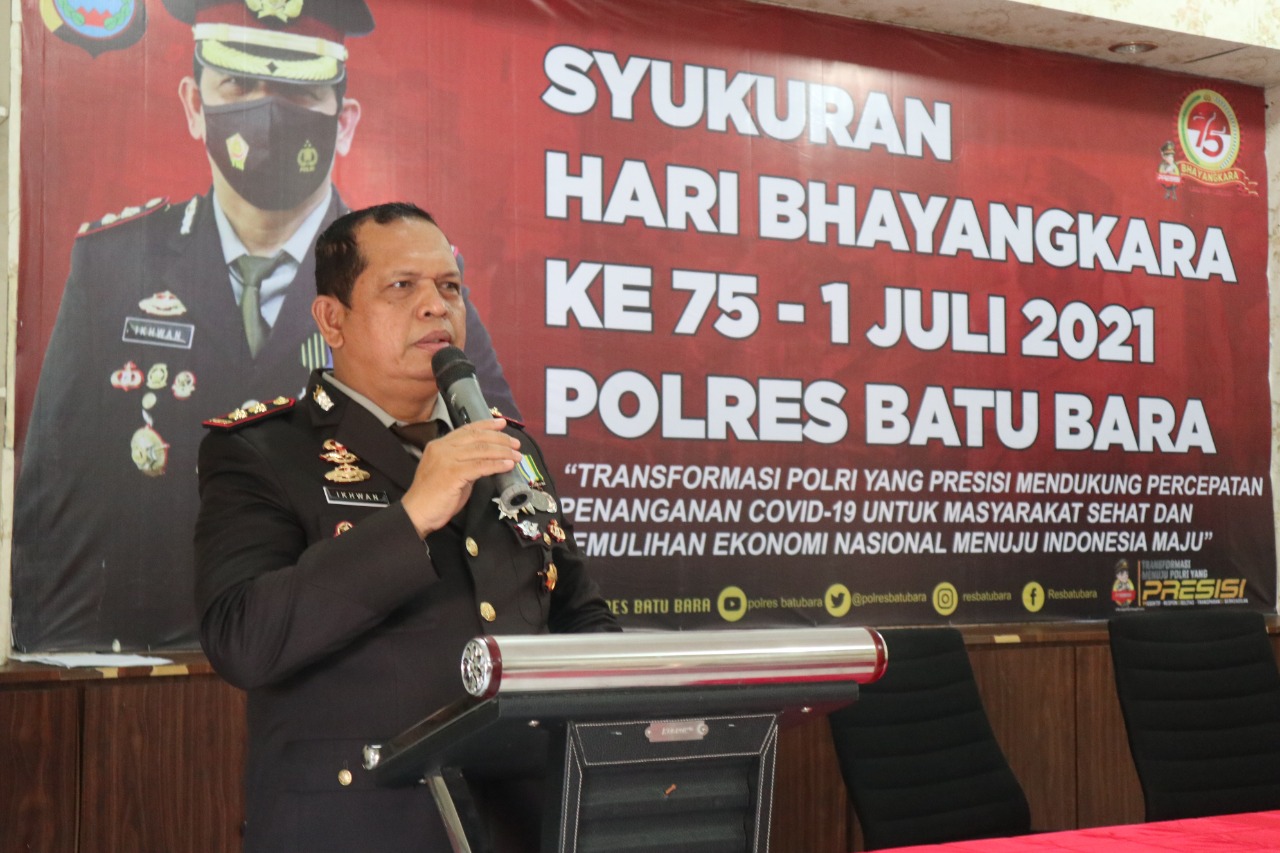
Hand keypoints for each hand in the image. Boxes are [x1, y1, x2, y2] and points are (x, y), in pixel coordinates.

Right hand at [400, 419, 521, 536]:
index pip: (467, 430)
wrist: (417, 513)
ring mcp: (447, 459)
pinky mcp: (453, 473)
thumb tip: (486, 460)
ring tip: (517, 456)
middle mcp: (442, 448)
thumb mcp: (451, 473)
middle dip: (500, 439)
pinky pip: (480, 466)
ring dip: (503, 452)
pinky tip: (507, 466)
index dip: (486, 425)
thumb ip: (465, 463)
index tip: (502, 424)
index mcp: (440, 445)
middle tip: (516, 444)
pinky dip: (496, 465)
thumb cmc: (434, 497)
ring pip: (481, 450)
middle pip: (477, 437)